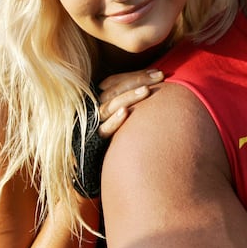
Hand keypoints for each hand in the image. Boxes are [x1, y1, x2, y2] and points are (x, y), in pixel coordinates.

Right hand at [72, 69, 164, 197]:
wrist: (87, 175)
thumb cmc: (111, 146)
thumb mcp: (122, 123)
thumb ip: (132, 107)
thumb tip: (158, 93)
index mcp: (101, 102)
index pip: (118, 82)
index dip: (137, 75)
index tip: (158, 72)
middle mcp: (95, 111)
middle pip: (115, 90)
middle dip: (137, 81)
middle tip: (159, 75)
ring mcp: (92, 126)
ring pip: (109, 106)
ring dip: (128, 97)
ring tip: (146, 90)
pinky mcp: (91, 143)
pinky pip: (102, 130)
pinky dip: (114, 121)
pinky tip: (125, 113)